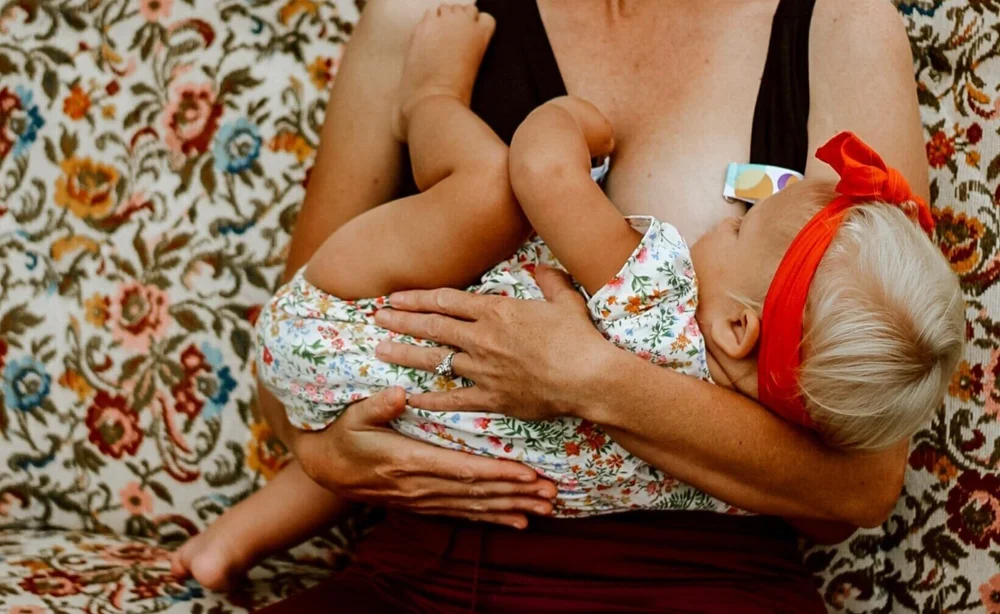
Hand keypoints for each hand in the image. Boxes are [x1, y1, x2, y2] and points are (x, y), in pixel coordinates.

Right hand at [279, 387, 557, 527]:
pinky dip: (492, 517)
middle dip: (515, 493)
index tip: (526, 472)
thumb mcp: (354, 415)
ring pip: (474, 506)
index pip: (461, 469)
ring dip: (511, 507)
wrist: (326, 468)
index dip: (496, 472)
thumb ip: (377, 406)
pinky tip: (517, 520)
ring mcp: (422, 499)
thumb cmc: (345, 434)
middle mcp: (420, 486)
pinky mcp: (423, 504)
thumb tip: (398, 393)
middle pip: (476, 492)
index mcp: (409, 461)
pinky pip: (463, 514)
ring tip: (544, 508)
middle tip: (550, 493)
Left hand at [374, 266, 610, 419]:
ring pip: (435, 360)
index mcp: (497, 311)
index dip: (417, 298)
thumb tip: (542, 267)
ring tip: (380, 350)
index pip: (446, 301)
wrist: (589, 377)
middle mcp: (482, 338)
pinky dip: (431, 399)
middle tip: (377, 318)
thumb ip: (549, 281)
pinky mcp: (491, 398)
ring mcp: (483, 369)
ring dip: (405, 354)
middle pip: (432, 326)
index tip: (396, 297)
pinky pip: (453, 398)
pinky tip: (411, 397)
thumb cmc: (580, 338)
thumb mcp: (565, 300)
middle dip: (402, 321)